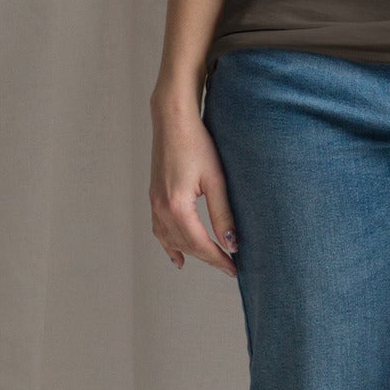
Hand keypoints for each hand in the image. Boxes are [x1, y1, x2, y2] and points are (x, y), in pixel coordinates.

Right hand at [149, 99, 238, 275]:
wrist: (173, 120)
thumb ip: (223, 214)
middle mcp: (161, 208)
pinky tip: (177, 255)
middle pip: (186, 245)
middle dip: (208, 257)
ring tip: (209, 262)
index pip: (201, 244)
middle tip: (229, 266)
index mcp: (177, 206)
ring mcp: (155, 203)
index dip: (219, 259)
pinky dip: (168, 245)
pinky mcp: (154, 196)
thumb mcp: (215, 180)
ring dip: (190, 253)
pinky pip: (159, 229)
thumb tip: (231, 243)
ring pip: (171, 240)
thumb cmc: (197, 144)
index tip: (234, 269)